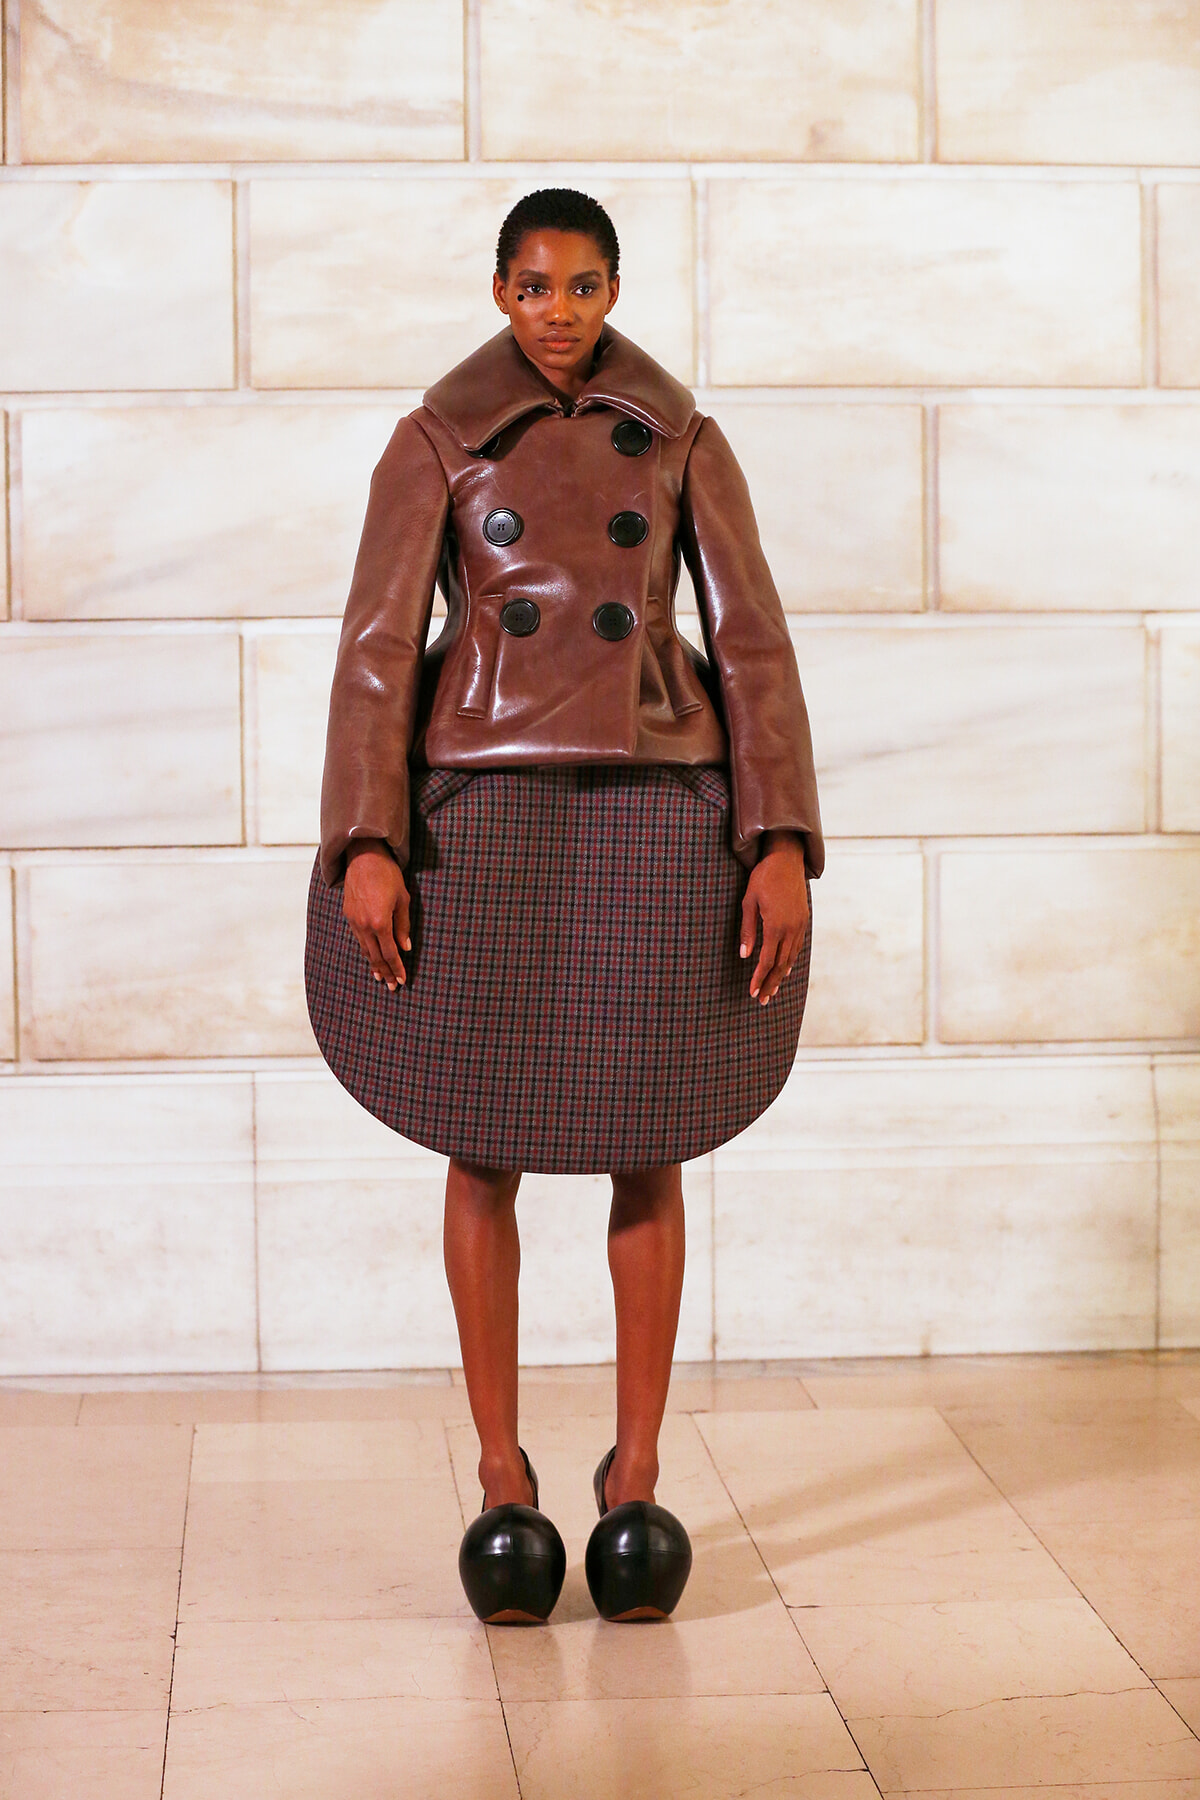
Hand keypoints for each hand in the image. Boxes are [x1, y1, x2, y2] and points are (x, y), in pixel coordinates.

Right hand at [342, 840, 410, 990]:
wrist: (364, 857)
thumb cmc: (387, 875)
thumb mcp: (403, 900)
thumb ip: (403, 926)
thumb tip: (405, 947)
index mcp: (380, 922)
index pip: (390, 953)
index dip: (397, 968)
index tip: (402, 980)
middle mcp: (364, 925)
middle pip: (375, 956)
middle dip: (385, 972)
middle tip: (392, 986)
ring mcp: (354, 921)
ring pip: (365, 949)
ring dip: (373, 964)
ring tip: (381, 977)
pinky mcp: (349, 915)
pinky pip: (359, 938)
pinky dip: (366, 950)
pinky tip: (370, 956)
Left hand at [739, 830, 809, 1005]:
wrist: (787, 859)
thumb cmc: (763, 878)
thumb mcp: (748, 902)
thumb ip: (747, 930)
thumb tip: (744, 955)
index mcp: (776, 925)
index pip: (767, 960)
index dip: (759, 978)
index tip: (752, 992)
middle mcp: (791, 929)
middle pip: (781, 965)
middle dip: (770, 984)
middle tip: (762, 1000)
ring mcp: (800, 925)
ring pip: (791, 958)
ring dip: (781, 976)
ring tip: (772, 991)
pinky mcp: (803, 920)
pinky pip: (797, 946)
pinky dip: (790, 961)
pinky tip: (785, 969)